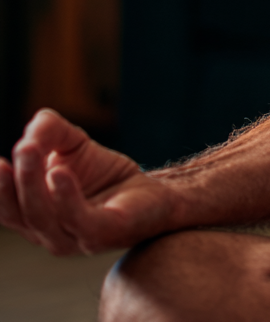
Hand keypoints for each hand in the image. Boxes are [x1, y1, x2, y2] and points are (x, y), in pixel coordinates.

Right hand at [0, 109, 178, 254]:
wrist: (154, 191)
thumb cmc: (106, 175)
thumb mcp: (73, 145)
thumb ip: (49, 132)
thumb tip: (30, 131)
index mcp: (35, 217)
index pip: (7, 207)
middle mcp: (49, 233)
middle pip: (20, 212)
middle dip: (14, 180)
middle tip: (20, 147)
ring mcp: (74, 238)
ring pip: (43, 216)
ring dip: (33, 182)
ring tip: (31, 148)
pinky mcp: (103, 233)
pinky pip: (79, 220)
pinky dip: (65, 197)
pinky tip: (60, 172)